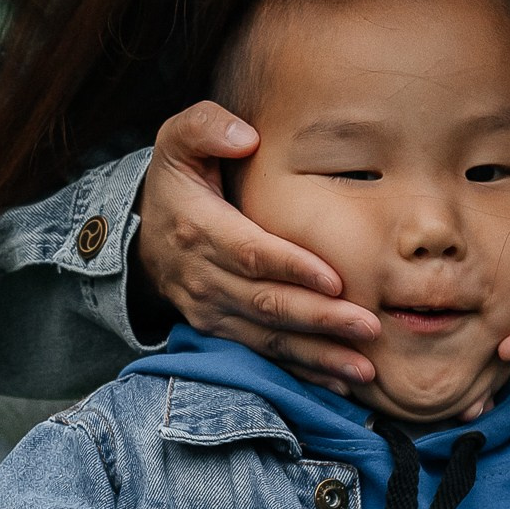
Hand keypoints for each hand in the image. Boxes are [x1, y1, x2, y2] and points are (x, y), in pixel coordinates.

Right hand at [132, 102, 381, 387]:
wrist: (141, 237)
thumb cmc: (177, 182)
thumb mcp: (177, 140)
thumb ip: (207, 126)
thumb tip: (246, 136)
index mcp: (199, 229)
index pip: (250, 253)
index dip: (292, 268)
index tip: (335, 279)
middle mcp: (203, 278)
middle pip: (267, 304)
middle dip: (320, 319)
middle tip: (368, 326)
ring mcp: (210, 311)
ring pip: (268, 339)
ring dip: (317, 355)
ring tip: (364, 368)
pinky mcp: (220, 332)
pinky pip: (263, 356)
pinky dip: (302, 371)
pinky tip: (339, 382)